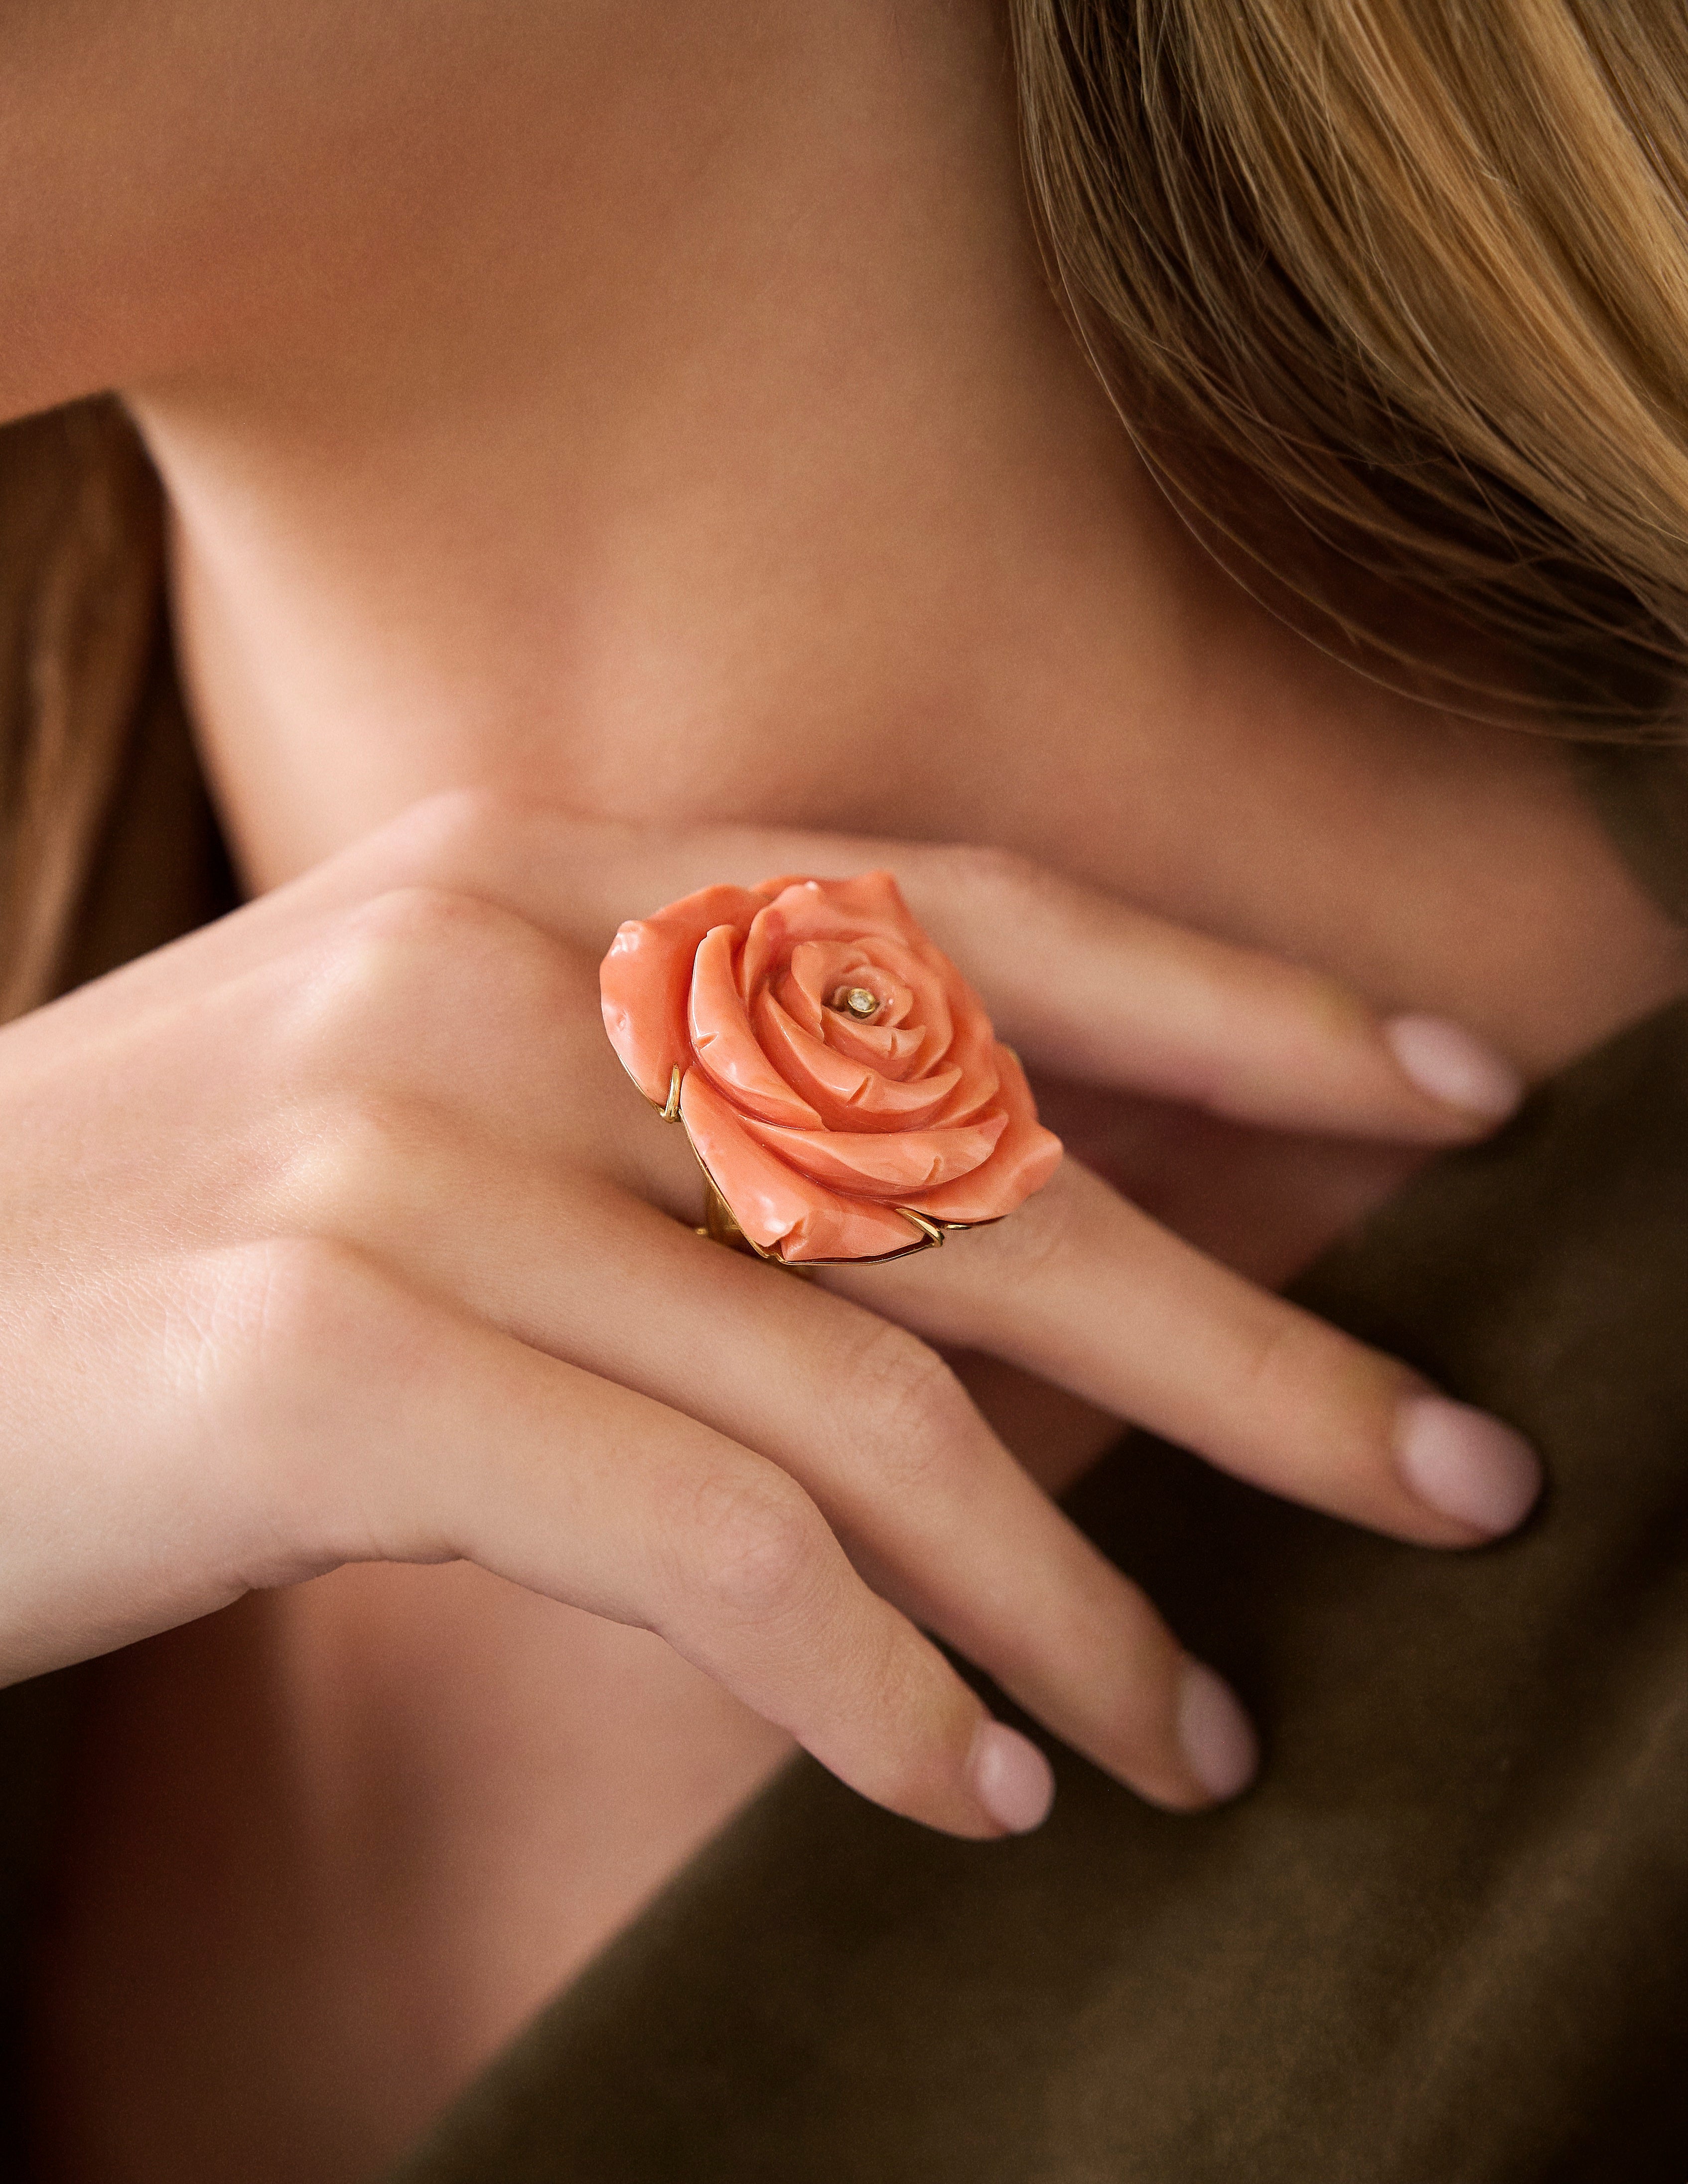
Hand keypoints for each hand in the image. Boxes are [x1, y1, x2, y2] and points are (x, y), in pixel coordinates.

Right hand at [0, 791, 1536, 1835]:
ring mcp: (410, 1157)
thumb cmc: (175, 1231)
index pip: (965, 922)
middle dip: (1258, 1341)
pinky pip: (715, 1545)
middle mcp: (496, 974)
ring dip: (1073, 1594)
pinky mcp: (333, 1359)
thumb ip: (697, 1129)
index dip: (1236, 1001)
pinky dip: (877, 1684)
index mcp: (541, 874)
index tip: (1451, 1086)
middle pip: (981, 1173)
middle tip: (1455, 1478)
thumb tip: (1005, 1244)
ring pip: (874, 1393)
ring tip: (1197, 1732)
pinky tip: (973, 1788)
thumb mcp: (454, 1107)